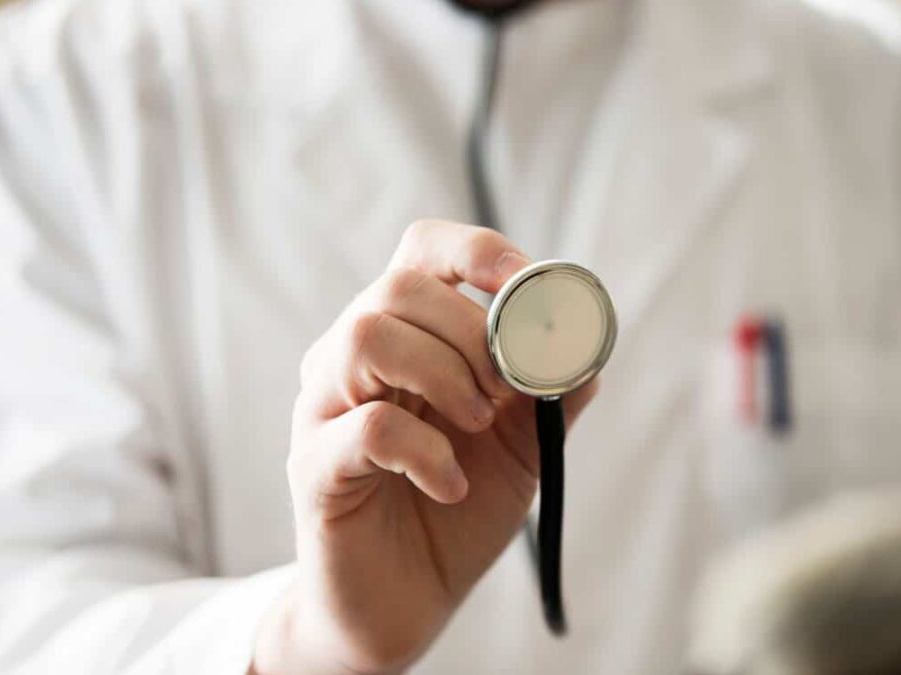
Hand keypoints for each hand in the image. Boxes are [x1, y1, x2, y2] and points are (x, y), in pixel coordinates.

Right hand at [252, 220, 597, 674]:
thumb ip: (551, 392)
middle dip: (475, 332)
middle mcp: (351, 357)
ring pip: (368, 336)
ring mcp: (324, 408)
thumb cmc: (458, 507)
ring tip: (477, 424)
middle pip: (398, 287)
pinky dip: (428, 451)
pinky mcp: (314, 467)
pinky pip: (367, 428)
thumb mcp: (522, 444)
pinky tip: (452, 485)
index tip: (530, 286)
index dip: (478, 251)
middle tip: (507, 390)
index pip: (422, 250)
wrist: (405, 598)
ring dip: (445, 374)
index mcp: (405, 335)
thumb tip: (586, 345)